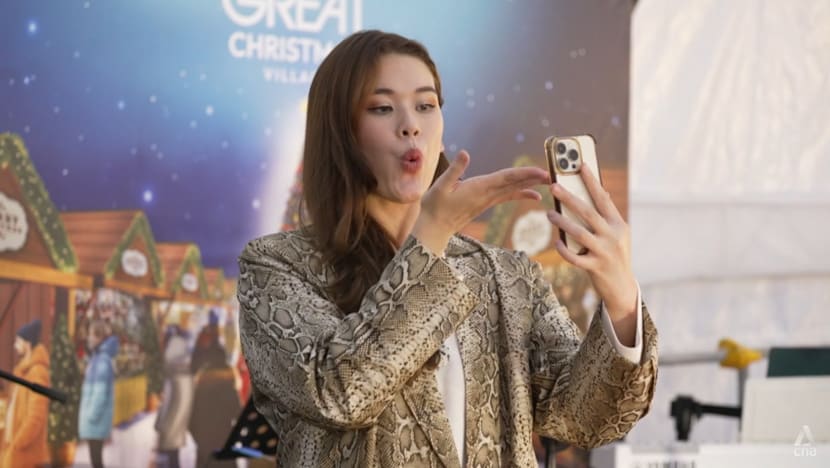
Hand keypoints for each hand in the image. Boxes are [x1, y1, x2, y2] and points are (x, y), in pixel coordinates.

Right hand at [413, 150, 548, 254]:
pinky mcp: (485, 203)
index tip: (541, 172)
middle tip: (555, 174)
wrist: (434, 229)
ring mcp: (487, 200)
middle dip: (535, 178)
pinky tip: (534, 196)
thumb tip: (466, 154)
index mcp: (479, 188)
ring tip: (549, 180)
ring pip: (514, 190)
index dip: (525, 174)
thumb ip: (454, 170)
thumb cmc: (434, 207)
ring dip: (532, 184)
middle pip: (515, 184)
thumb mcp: (440, 186)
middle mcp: (487, 195)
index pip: (506, 178)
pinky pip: (508, 196)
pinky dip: (522, 193)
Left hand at [546, 165, 637, 320]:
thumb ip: (608, 216)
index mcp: (618, 224)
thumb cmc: (615, 255)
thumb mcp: (617, 235)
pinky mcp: (595, 267)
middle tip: (553, 186)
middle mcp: (613, 236)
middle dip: (569, 198)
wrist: (622, 287)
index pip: (603, 198)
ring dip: (562, 222)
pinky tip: (555, 242)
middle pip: (588, 212)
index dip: (592, 181)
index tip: (581, 165)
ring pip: (579, 233)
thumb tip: (602, 193)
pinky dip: (564, 249)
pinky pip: (575, 257)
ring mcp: (604, 252)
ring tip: (548, 214)